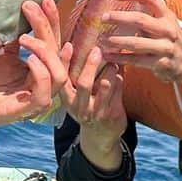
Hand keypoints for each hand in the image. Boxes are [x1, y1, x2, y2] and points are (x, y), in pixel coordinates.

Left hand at [0, 0, 68, 137]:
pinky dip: (41, 75)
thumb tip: (22, 10)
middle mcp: (41, 83)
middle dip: (48, 28)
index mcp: (38, 69)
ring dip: (46, 52)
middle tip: (29, 8)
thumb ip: (12, 39)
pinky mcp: (23, 111)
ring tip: (24, 38)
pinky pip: (43, 95)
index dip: (52, 21)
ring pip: (59, 76)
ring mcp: (34, 98)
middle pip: (59, 55)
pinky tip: (29, 60)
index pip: (54, 43)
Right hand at [58, 46, 128, 172]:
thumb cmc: (87, 106)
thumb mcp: (77, 95)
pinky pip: (118, 89)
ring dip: (110, 69)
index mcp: (67, 100)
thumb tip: (83, 44)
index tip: (69, 45)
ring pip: (105, 84)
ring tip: (113, 61)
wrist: (100, 136)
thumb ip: (77, 74)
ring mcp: (96, 112)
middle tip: (97, 50)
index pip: (62, 79)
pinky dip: (120, 77)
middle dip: (91, 64)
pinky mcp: (112, 114)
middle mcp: (79, 107)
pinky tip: (120, 73)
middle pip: (84, 83)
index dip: (64, 62)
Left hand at [99, 0, 181, 95]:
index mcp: (167, 15)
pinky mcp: (160, 63)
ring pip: (136, 42)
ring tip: (101, 39)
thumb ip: (148, 13)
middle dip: (119, 17)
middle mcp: (167, 29)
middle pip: (140, 20)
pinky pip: (136, 60)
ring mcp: (165, 47)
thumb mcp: (164, 21)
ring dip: (116, 40)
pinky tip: (107, 55)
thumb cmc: (169, 38)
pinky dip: (119, 57)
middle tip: (103, 17)